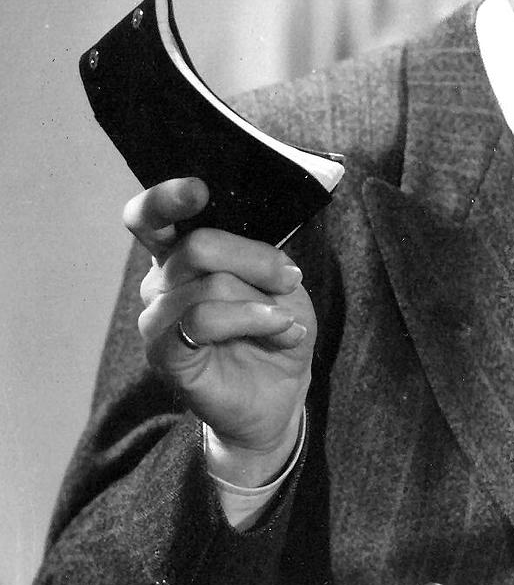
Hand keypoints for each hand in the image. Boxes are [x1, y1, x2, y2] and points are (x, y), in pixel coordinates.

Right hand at [124, 177, 315, 483]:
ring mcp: (158, 319)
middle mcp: (161, 282)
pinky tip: (282, 331)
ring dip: (260, 301)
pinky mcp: (165, 354)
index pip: (151, 217)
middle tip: (290, 279)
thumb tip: (254, 254)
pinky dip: (250, 320)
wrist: (279, 395)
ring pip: (206, 286)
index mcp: (180, 256)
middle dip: (255, 259)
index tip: (199, 190)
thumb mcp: (280, 285)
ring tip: (289, 321)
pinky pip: (201, 320)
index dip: (167, 199)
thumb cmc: (275, 332)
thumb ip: (259, 258)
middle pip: (198, 245)